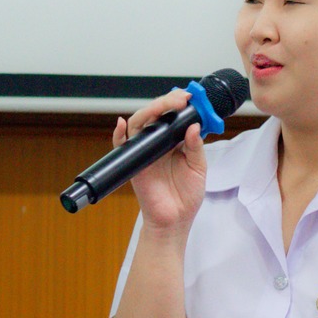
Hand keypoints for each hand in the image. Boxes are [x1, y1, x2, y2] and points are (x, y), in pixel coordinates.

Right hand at [117, 90, 206, 233]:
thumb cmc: (186, 196)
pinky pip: (121, 145)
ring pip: (139, 123)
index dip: (179, 104)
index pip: (172, 116)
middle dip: (166, 102)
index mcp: (174, 142)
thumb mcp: (198, 168)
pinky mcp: (133, 162)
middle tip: (180, 99)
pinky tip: (121, 124)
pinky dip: (118, 134)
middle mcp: (157, 143)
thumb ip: (195, 147)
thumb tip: (193, 126)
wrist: (175, 219)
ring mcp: (144, 151)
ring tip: (164, 105)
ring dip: (150, 110)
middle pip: (155, 114)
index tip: (190, 97)